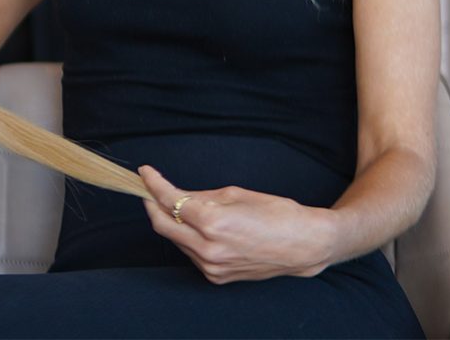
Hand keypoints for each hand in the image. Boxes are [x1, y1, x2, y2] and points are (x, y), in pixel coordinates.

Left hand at [138, 166, 336, 283]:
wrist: (303, 245)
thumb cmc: (276, 213)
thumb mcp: (235, 194)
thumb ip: (200, 196)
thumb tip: (177, 194)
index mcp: (212, 222)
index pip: (170, 201)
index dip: (153, 184)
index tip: (145, 173)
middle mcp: (207, 248)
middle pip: (162, 225)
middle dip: (151, 204)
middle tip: (148, 189)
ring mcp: (211, 266)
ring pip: (176, 240)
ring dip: (171, 221)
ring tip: (179, 205)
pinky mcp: (216, 277)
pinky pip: (191, 253)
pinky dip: (188, 237)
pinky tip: (197, 227)